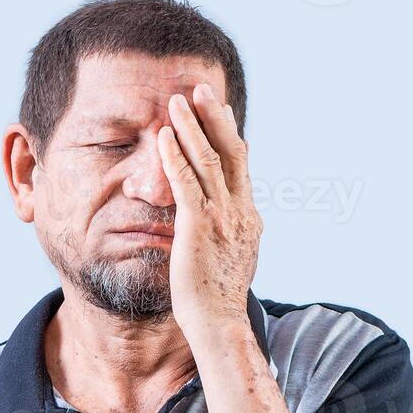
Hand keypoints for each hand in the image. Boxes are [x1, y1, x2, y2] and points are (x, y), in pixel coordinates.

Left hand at [156, 83, 263, 342]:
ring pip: (210, 160)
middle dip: (216, 117)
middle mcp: (240, 212)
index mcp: (248, 219)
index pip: (242, 167)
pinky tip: (164, 136)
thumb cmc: (218, 301)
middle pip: (232, 152)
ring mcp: (222, 218)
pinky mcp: (198, 227)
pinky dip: (175, 155)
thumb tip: (230, 224)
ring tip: (178, 99)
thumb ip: (230, 234)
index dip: (231, 135)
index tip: (221, 110)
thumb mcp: (232, 259)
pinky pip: (186, 183)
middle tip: (202, 88)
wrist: (219, 324)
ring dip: (193, 126)